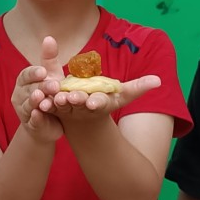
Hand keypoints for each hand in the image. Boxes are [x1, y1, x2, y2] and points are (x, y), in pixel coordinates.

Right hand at [10, 36, 63, 141]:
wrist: (49, 124)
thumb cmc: (49, 95)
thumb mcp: (51, 76)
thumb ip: (49, 59)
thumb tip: (48, 37)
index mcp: (24, 81)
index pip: (26, 74)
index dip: (34, 73)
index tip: (43, 72)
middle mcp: (20, 95)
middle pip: (29, 89)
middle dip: (40, 87)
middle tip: (54, 85)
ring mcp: (23, 111)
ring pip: (28, 105)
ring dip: (34, 102)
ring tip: (41, 99)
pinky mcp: (31, 125)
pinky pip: (32, 121)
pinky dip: (35, 118)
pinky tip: (39, 115)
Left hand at [39, 73, 161, 121]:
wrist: (82, 118)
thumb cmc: (104, 101)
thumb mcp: (120, 95)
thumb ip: (138, 87)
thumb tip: (158, 81)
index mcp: (99, 103)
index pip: (100, 102)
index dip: (96, 102)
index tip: (93, 102)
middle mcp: (83, 107)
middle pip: (80, 103)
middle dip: (76, 100)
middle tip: (71, 96)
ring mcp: (67, 109)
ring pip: (62, 105)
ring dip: (58, 102)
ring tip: (55, 98)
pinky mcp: (54, 108)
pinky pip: (48, 106)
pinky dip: (44, 104)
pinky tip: (40, 100)